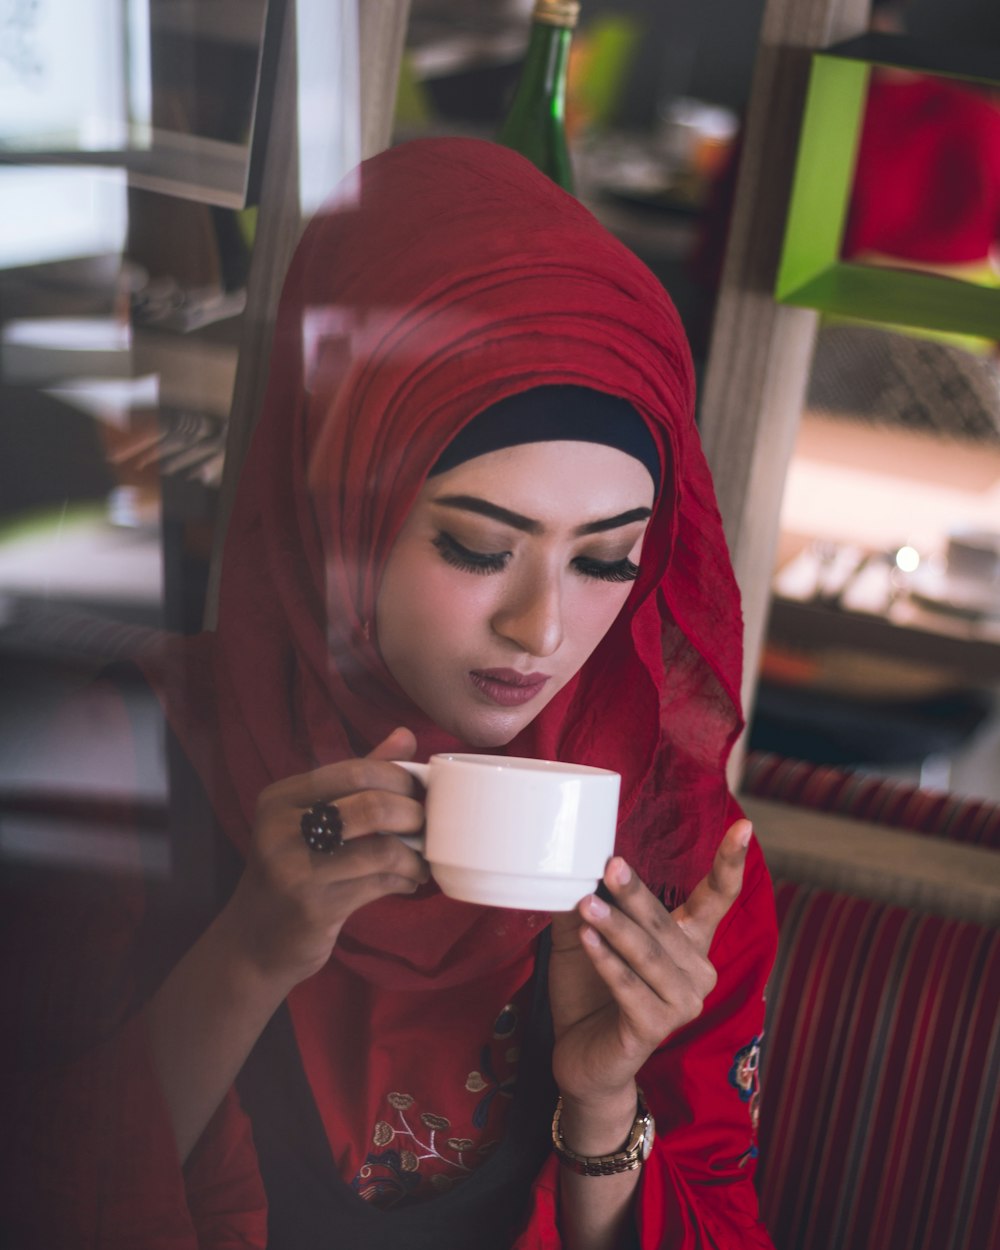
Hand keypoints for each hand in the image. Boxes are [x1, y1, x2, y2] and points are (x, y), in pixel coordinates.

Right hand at [223, 727, 428, 987]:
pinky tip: (408, 881)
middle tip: (426, 826)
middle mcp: (281, 830)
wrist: (253, 941)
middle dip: (412, 814)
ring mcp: (295, 870)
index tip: (420, 792)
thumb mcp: (314, 818)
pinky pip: (379, 884)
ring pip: (381, 849)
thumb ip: (358, 776)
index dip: (399, 778)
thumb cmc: (294, 868)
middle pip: (371, 806)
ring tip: (420, 860)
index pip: (354, 770)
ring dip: (414, 855)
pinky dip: (405, 879)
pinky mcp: (314, 907)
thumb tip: (406, 735)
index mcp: (280, 798)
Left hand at [548, 820, 751, 1123]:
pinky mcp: (656, 1029)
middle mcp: (696, 971)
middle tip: (611, 863)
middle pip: (666, 923)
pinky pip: (630, 988)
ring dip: (616, 928)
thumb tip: (564, 859)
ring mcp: (681, 1004)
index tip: (745, 825)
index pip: (717, 897)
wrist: (583, 1058)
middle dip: (636, 893)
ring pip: (648, 955)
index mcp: (688, 942)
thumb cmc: (589, 990)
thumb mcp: (584, 935)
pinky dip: (607, 963)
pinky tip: (586, 940)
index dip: (730, 862)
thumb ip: (585, 901)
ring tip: (585, 901)